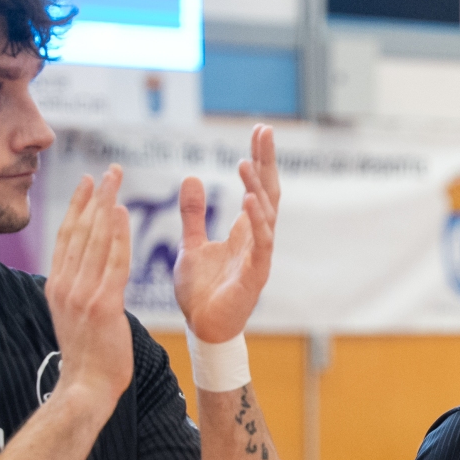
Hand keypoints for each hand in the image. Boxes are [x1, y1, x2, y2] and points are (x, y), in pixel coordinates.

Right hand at [45, 167, 133, 413]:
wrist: (86, 387)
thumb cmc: (88, 357)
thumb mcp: (74, 317)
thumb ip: (77, 292)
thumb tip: (83, 275)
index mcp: (57, 286)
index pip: (67, 237)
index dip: (79, 207)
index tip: (89, 182)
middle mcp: (65, 284)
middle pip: (80, 230)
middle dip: (95, 197)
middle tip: (109, 171)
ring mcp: (81, 293)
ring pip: (95, 240)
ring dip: (106, 206)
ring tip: (116, 179)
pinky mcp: (102, 304)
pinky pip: (112, 262)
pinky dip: (116, 235)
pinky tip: (121, 213)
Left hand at [174, 124, 278, 341]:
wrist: (202, 329)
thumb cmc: (201, 292)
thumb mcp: (190, 243)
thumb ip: (193, 213)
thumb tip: (192, 177)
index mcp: (244, 231)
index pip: (257, 187)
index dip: (260, 159)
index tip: (260, 130)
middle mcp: (257, 240)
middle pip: (268, 192)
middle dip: (266, 161)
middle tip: (264, 131)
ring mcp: (259, 256)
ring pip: (265, 215)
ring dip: (257, 188)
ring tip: (245, 163)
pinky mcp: (254, 275)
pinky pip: (260, 244)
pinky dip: (256, 221)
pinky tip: (248, 199)